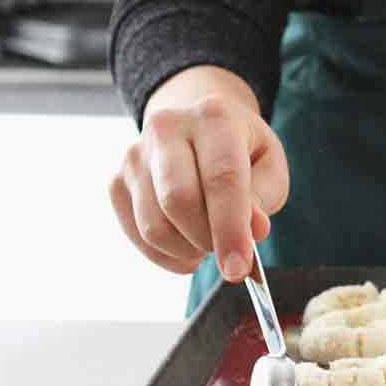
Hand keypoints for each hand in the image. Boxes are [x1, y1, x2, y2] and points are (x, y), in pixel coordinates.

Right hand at [108, 65, 289, 279]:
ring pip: (154, 226)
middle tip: (228, 251)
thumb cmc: (239, 149)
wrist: (196, 126)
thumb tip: (252, 231)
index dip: (230, 229)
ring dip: (187, 251)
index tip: (238, 268)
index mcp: (213, 117)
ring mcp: (135, 156)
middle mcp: (166, 129)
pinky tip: (186, 243)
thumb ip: (264, 197)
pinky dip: (167, 255)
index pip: (221, 179)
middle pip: (178, 201)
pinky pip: (138, 237)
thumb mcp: (269, 164)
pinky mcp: (116, 182)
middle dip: (207, 240)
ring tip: (208, 240)